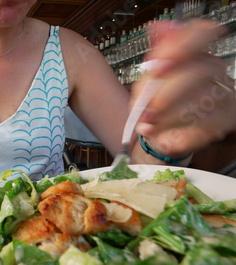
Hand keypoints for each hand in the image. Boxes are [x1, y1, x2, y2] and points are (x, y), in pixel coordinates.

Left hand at [133, 19, 234, 156]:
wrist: (157, 134)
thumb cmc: (154, 105)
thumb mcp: (147, 80)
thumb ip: (154, 56)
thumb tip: (157, 26)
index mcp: (196, 54)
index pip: (201, 33)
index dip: (182, 45)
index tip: (158, 64)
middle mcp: (214, 71)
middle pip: (201, 69)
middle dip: (169, 88)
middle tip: (148, 103)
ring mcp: (222, 96)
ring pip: (203, 96)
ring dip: (168, 110)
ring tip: (146, 120)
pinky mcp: (221, 120)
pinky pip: (201, 119)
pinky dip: (172, 124)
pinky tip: (154, 128)